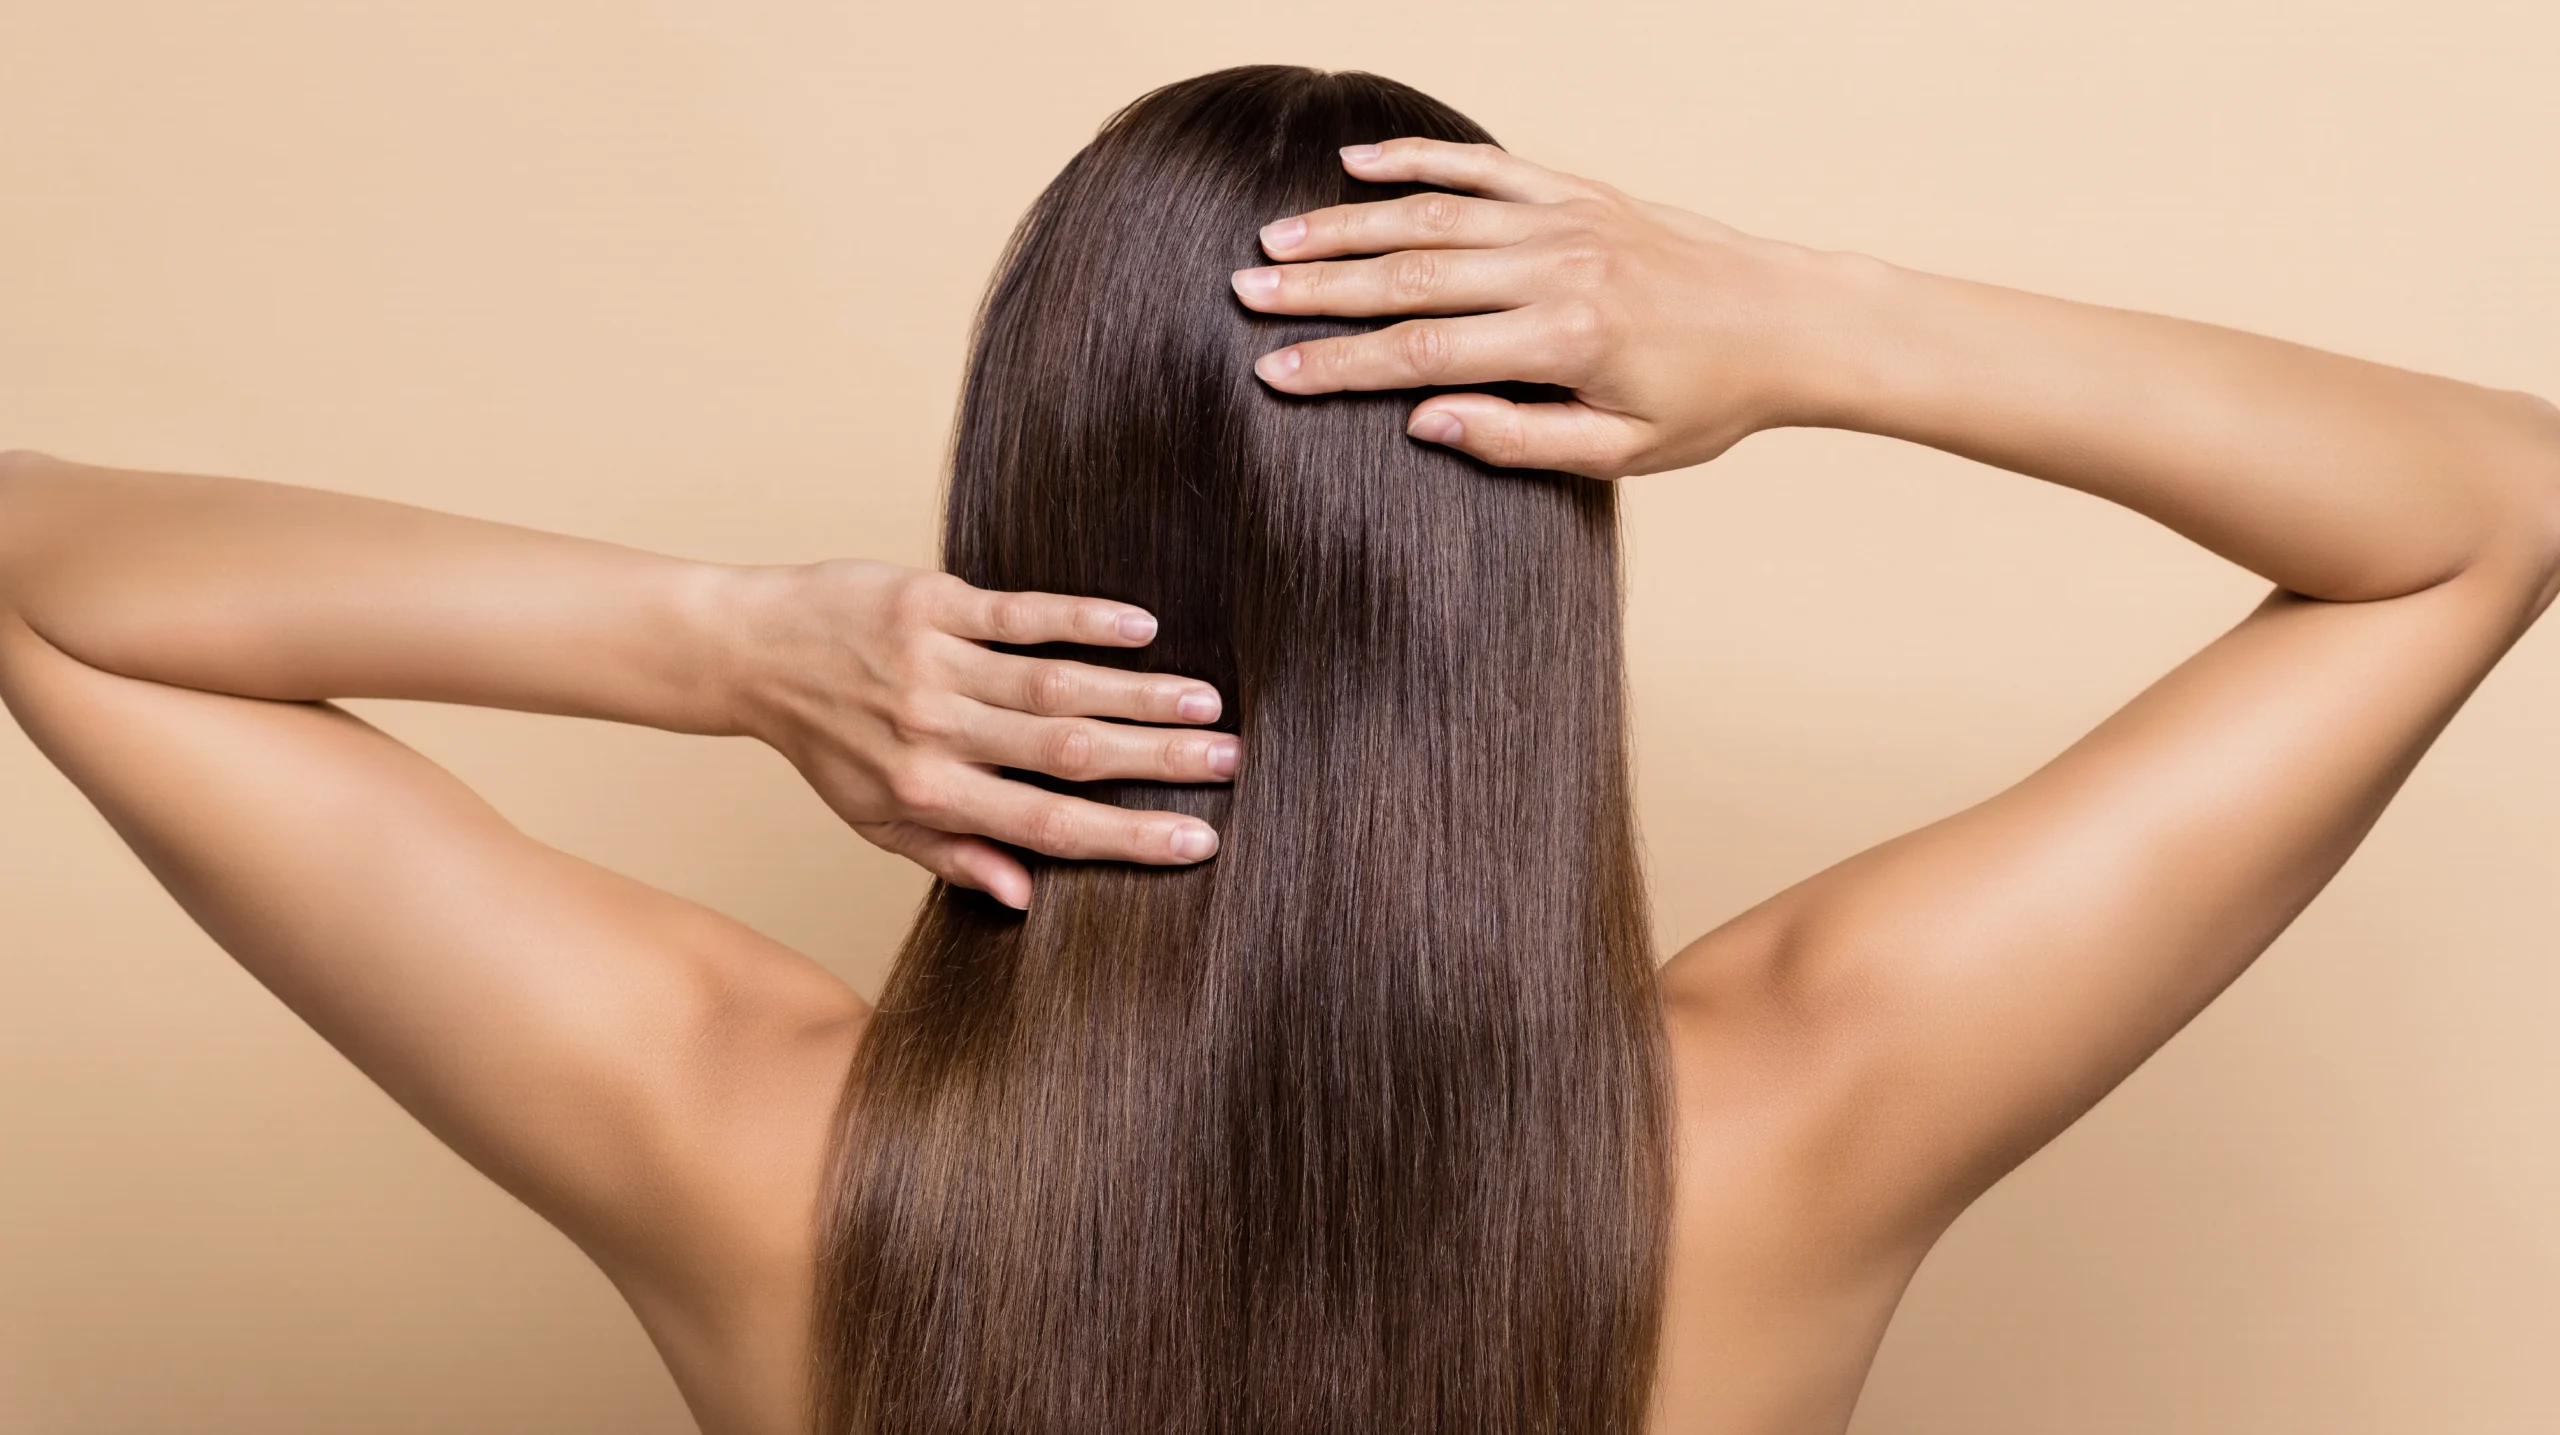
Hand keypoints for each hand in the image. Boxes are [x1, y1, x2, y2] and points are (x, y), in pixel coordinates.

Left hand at [729, 560, 1235, 908]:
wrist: (752, 653)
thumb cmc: (827, 744)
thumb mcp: (877, 821)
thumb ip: (954, 857)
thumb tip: (1029, 896)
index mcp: (931, 797)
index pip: (1048, 827)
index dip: (1127, 837)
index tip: (1199, 842)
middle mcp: (936, 735)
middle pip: (1066, 753)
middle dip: (1157, 761)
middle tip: (1232, 764)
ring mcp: (935, 665)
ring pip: (1054, 684)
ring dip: (1139, 693)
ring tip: (1208, 702)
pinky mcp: (932, 603)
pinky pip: (1018, 613)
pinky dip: (1084, 619)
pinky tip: (1143, 629)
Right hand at [1230, 138, 1844, 478]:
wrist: (1791, 320)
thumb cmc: (1709, 400)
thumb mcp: (1621, 452)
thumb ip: (1518, 439)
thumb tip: (1421, 422)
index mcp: (1564, 340)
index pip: (1424, 353)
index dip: (1339, 365)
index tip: (1272, 373)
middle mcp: (1558, 268)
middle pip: (1411, 275)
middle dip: (1319, 287)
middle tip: (1244, 294)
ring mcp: (1566, 220)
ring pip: (1434, 216)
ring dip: (1348, 226)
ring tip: (1276, 237)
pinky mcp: (1578, 192)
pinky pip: (1484, 168)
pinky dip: (1417, 164)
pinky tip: (1357, 165)